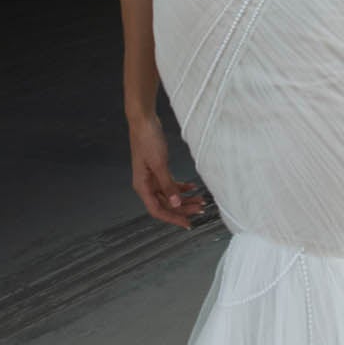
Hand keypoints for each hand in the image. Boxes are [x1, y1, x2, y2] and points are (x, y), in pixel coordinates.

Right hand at [128, 114, 209, 229]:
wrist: (144, 121)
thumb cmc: (147, 140)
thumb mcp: (160, 164)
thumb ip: (168, 185)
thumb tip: (175, 203)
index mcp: (142, 186)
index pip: (157, 210)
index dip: (172, 218)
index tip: (187, 224)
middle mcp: (146, 184)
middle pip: (166, 204)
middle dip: (183, 208)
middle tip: (200, 210)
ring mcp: (152, 177)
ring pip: (170, 195)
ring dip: (184, 199)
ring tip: (200, 201)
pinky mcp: (158, 169)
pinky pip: (171, 184)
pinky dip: (182, 187)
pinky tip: (193, 187)